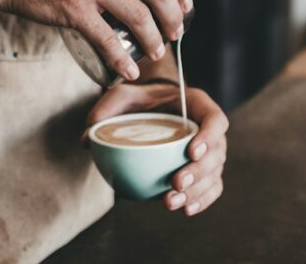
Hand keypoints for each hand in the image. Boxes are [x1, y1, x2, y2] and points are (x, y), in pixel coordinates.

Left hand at [85, 82, 228, 215]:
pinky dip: (202, 200)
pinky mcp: (204, 170)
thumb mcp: (122, 95)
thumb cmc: (141, 99)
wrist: (152, 107)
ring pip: (214, 174)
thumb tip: (88, 138)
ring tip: (171, 202)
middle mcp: (208, 129)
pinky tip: (186, 210)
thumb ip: (106, 109)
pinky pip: (211, 187)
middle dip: (199, 172)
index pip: (215, 119)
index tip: (191, 151)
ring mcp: (209, 151)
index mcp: (197, 105)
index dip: (209, 136)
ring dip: (197, 191)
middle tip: (176, 183)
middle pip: (217, 152)